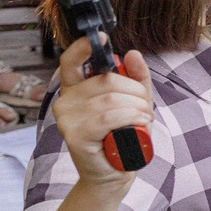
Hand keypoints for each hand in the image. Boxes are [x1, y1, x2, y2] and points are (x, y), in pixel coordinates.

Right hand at [52, 38, 154, 186]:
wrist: (114, 174)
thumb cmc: (122, 137)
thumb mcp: (135, 103)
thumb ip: (136, 78)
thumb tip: (132, 54)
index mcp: (76, 89)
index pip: (71, 61)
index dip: (83, 47)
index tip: (101, 36)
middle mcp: (65, 101)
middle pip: (107, 80)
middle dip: (136, 92)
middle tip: (144, 108)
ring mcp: (66, 118)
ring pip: (110, 98)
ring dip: (137, 107)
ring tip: (143, 119)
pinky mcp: (74, 135)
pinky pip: (108, 117)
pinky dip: (130, 118)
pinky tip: (139, 123)